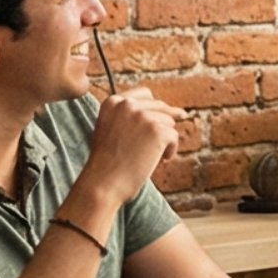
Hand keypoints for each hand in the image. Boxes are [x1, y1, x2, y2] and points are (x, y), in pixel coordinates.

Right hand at [80, 87, 182, 204]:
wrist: (103, 182)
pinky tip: (160, 161)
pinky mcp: (157, 130)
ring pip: (168, 122)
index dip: (156, 106)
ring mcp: (143, 116)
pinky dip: (170, 150)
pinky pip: (174, 137)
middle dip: (165, 122)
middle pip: (160, 107)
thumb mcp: (110, 130)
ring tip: (149, 157)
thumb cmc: (107, 163)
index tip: (168, 111)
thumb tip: (164, 110)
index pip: (144, 94)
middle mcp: (127, 104)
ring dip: (164, 140)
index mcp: (113, 102)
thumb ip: (127, 117)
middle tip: (172, 130)